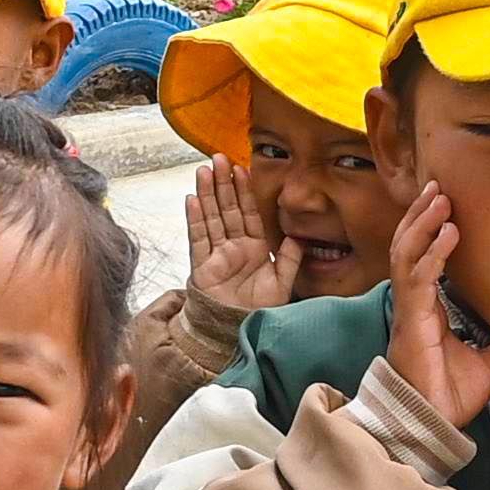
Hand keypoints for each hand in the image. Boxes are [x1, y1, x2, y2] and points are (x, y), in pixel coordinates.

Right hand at [182, 160, 288, 318]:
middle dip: (223, 183)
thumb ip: (289, 259)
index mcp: (254, 247)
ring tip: (203, 170)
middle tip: (218, 158)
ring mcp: (217, 254)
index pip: (249, 212)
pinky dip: (195, 218)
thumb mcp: (282, 283)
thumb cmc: (258, 310)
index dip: (244, 191)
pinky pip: (198, 238)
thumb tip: (296, 237)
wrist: (238, 332)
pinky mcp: (202, 265)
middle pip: (227, 208)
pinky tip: (192, 199)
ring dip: (206, 193)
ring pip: (211, 217)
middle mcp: (234, 246)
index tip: (241, 168)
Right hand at [379, 190, 489, 434]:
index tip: (448, 202)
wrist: (431, 424)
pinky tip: (447, 234)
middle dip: (422, 213)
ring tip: (439, 197)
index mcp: (429, 308)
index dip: (432, 228)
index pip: (424, 257)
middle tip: (439, 184)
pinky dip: (432, 252)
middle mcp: (415, 303)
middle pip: (410, 244)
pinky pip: (419, 277)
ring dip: (423, 222)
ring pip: (407, 252)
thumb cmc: (450, 395)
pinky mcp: (412, 321)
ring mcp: (410, 310)